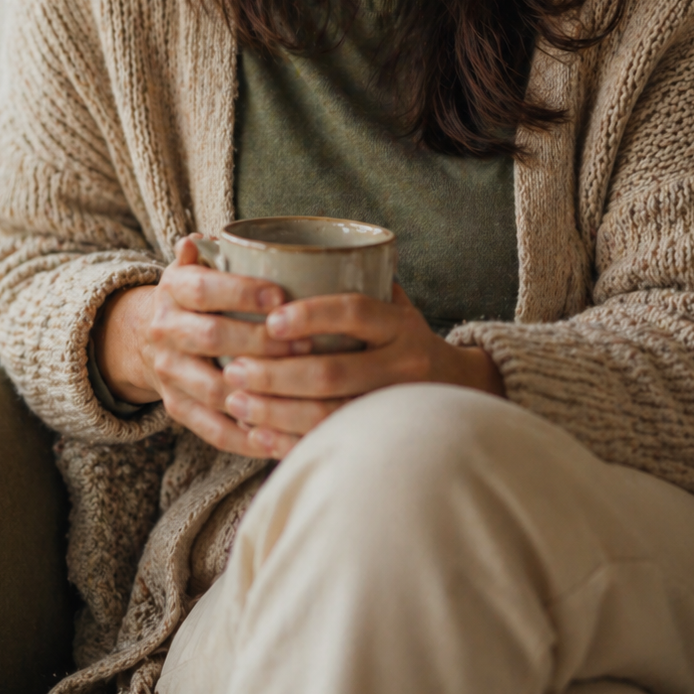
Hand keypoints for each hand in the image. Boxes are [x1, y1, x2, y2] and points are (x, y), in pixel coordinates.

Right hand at [93, 236, 308, 455]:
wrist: (152, 337)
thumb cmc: (199, 296)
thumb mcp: (199, 266)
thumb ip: (212, 254)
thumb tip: (202, 239)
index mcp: (173, 289)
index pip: (203, 289)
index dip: (241, 292)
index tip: (280, 295)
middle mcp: (164, 331)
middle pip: (211, 338)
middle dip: (260, 343)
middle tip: (305, 345)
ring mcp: (169, 373)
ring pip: (213, 389)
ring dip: (258, 392)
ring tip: (300, 392)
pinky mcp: (178, 408)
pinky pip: (214, 430)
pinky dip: (249, 438)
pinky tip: (284, 437)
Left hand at [220, 285, 503, 459]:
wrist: (458, 389)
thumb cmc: (404, 337)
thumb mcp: (393, 303)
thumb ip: (354, 279)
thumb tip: (281, 250)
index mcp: (400, 323)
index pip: (355, 312)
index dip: (311, 315)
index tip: (270, 320)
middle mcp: (403, 365)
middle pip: (333, 372)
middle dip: (276, 373)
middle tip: (235, 369)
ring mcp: (394, 406)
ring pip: (329, 413)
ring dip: (276, 410)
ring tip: (237, 400)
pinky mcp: (384, 438)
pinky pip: (331, 443)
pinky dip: (290, 441)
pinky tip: (256, 435)